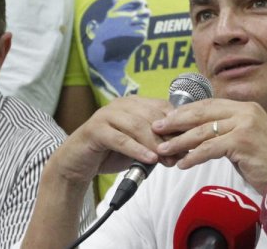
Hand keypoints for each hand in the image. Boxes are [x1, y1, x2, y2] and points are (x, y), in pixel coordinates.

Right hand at [51, 96, 171, 185]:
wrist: (77, 163)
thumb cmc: (109, 153)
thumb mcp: (138, 147)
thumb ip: (156, 144)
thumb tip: (182, 150)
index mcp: (133, 103)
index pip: (162, 108)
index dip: (177, 124)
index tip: (189, 142)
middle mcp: (121, 104)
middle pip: (151, 116)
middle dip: (167, 136)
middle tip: (179, 155)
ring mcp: (106, 115)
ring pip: (137, 126)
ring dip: (154, 143)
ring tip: (166, 159)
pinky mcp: (95, 130)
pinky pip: (120, 139)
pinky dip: (137, 149)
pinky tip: (149, 159)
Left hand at [152, 98, 266, 194]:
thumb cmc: (265, 161)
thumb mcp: (246, 138)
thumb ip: (227, 131)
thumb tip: (198, 131)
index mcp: (246, 107)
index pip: (208, 104)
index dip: (186, 111)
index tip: (167, 118)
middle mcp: (246, 111)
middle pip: (202, 113)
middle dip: (177, 121)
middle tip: (158, 127)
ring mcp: (245, 125)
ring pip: (203, 131)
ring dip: (180, 141)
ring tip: (164, 149)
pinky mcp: (243, 142)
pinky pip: (210, 149)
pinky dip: (194, 156)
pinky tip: (183, 163)